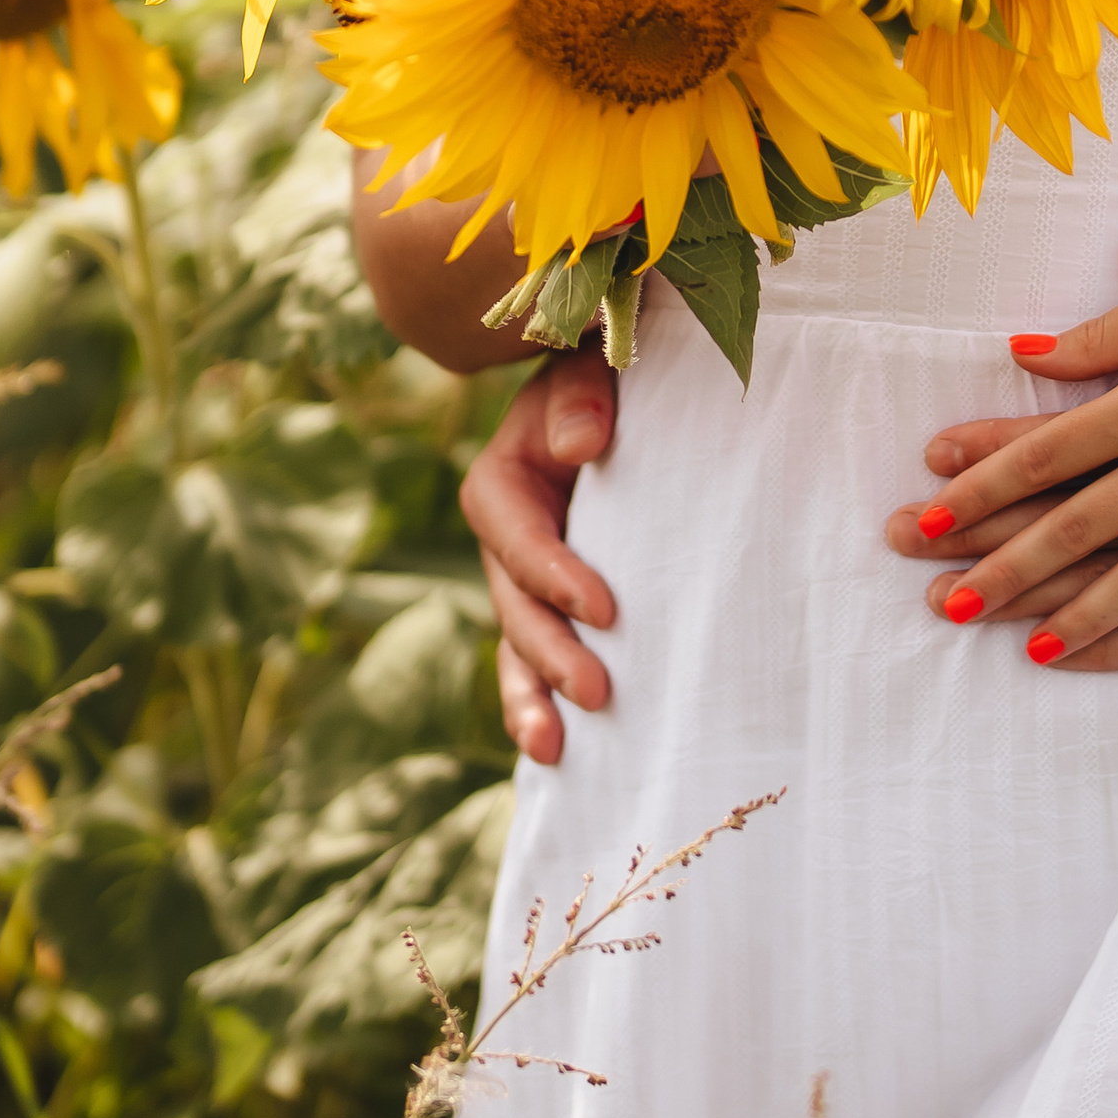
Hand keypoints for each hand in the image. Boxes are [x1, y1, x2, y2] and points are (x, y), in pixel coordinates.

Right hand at [461, 345, 618, 761]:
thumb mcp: (588, 367)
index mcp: (502, 483)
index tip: (606, 611)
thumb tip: (583, 444)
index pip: (519, 537)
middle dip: (550, 652)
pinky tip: (555, 750)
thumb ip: (581, 395)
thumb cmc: (606, 378)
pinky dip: (539, 703)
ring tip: (552, 748)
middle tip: (599, 691)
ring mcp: (524, 579)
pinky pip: (534, 660)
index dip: (554, 576)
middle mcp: (503, 539)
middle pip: (514, 605)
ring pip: (516, 646)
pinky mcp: (551, 605)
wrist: (616, 398)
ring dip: (531, 697)